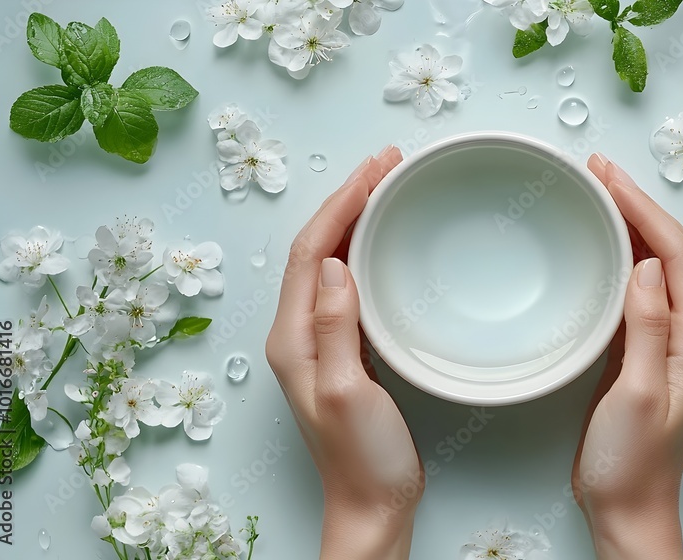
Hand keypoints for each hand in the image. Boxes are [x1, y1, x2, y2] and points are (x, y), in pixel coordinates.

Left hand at [266, 146, 422, 559]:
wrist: (372, 502)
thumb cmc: (362, 456)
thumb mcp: (346, 391)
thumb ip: (336, 327)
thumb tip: (333, 263)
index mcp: (293, 337)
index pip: (309, 252)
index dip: (340, 204)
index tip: (374, 169)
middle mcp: (300, 332)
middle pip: (317, 249)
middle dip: (348, 200)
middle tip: (387, 164)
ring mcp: (322, 341)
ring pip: (334, 263)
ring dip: (357, 221)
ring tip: (388, 188)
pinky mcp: (347, 351)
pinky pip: (351, 287)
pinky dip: (368, 254)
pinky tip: (388, 244)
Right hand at [572, 154, 682, 558]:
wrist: (629, 509)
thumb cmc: (632, 464)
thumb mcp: (635, 396)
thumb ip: (647, 330)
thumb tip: (646, 266)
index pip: (678, 255)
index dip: (645, 209)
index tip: (608, 176)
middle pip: (671, 252)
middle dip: (637, 205)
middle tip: (596, 170)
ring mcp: (669, 343)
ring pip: (655, 267)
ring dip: (628, 226)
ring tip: (595, 193)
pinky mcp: (645, 354)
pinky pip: (636, 292)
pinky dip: (617, 260)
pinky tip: (596, 248)